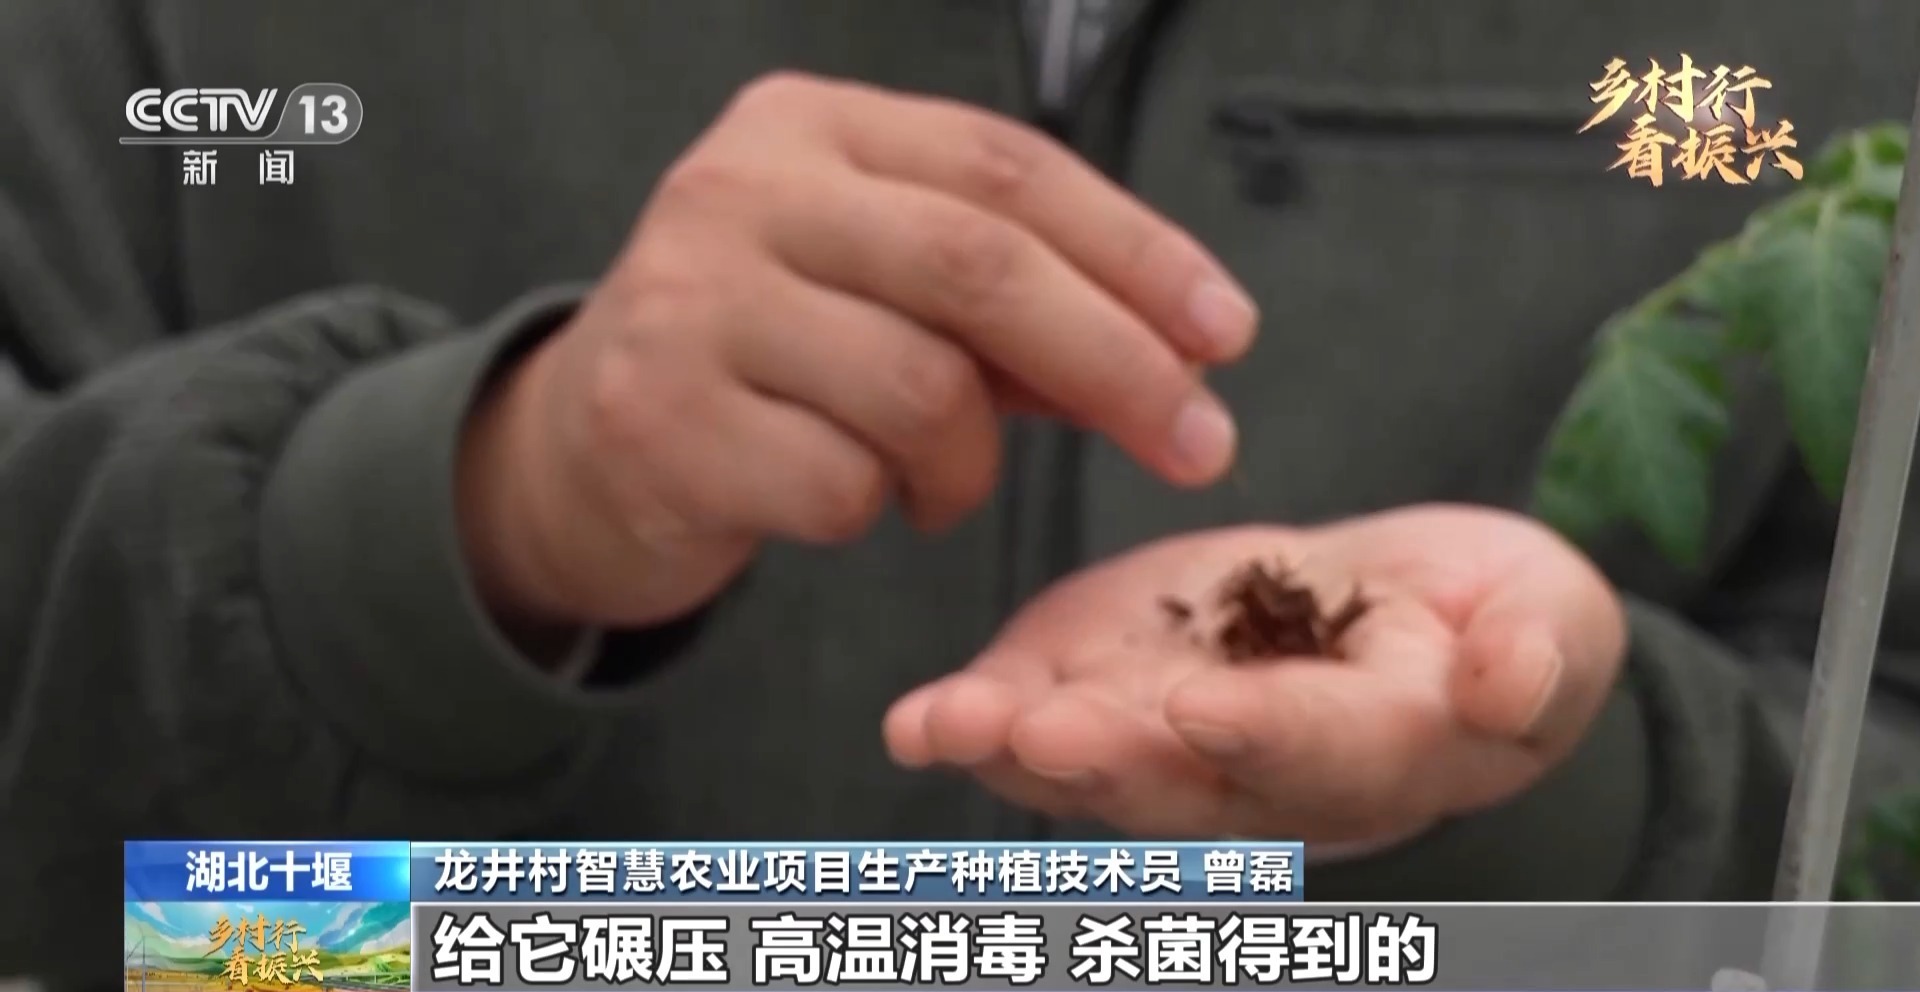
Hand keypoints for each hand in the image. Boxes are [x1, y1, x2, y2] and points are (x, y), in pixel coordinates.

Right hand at [458, 73, 1258, 631]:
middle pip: (978, 266)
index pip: (1006, 169)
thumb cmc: (772, 358)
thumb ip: (1009, 305)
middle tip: (1199, 442)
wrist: (584, 446)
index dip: (1135, 252)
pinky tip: (855, 499)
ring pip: (919, 390)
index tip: (1226, 333)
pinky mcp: (657, 419)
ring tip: (944, 484)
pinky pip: (841, 485)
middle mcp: (739, 190)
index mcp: (809, 128)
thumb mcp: (882, 292)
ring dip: (971, 466)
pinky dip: (881, 510)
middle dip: (1116, 362)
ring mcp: (688, 302)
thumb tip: (1183, 351)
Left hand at [883, 504, 1627, 845]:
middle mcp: (1265, 777)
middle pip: (1186, 789)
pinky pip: (1038, 727)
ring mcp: (1175, 748)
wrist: (1401, 615)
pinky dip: (975, 725)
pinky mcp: (1111, 697)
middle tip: (1042, 735)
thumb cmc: (1487, 618)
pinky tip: (919, 720)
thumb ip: (1536, 654)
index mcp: (1387, 752)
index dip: (1271, 738)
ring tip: (947, 725)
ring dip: (1016, 754)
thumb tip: (1513, 679)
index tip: (1207, 710)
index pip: (1329, 756)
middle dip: (1110, 765)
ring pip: (1093, 774)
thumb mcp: (1546, 618)